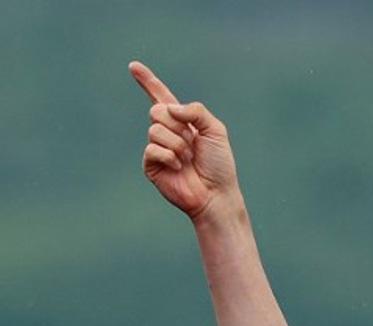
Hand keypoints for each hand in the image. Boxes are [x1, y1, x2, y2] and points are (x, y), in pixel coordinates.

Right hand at [130, 61, 239, 220]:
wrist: (215, 193)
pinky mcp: (150, 165)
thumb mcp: (216, 130)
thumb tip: (169, 107)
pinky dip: (169, 156)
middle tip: (192, 143)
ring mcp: (157, 148)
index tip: (133, 66)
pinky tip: (179, 167)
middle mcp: (167, 132)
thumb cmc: (219, 164)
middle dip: (177, 125)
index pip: (161, 97)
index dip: (148, 82)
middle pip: (157, 110)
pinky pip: (152, 148)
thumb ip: (196, 111)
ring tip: (188, 159)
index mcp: (182, 121)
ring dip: (177, 144)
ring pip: (154, 130)